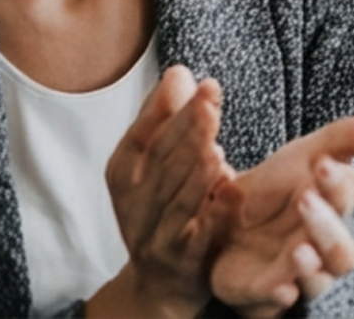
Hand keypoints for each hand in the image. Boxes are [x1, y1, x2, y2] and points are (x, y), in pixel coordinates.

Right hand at [91, 67, 234, 318]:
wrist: (158, 281)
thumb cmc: (161, 207)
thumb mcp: (156, 162)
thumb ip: (166, 118)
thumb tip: (180, 71)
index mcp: (124, 173)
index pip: (143, 137)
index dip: (167, 109)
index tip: (199, 80)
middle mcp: (133, 204)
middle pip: (161, 164)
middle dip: (186, 130)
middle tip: (211, 98)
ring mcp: (153, 235)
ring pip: (176, 202)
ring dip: (194, 175)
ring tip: (215, 148)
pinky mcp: (180, 262)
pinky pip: (196, 239)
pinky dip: (211, 218)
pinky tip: (229, 196)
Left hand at [209, 116, 353, 317]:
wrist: (225, 223)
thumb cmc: (275, 191)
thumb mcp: (301, 156)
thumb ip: (338, 140)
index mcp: (335, 207)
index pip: (348, 196)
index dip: (337, 182)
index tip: (320, 163)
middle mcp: (324, 246)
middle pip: (342, 249)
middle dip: (327, 226)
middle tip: (305, 198)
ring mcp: (297, 276)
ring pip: (318, 282)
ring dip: (311, 267)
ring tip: (299, 250)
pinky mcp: (265, 297)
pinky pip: (277, 305)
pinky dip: (280, 297)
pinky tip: (281, 288)